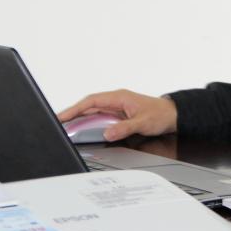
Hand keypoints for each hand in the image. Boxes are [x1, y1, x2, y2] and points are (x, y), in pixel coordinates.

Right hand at [57, 89, 177, 141]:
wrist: (171, 115)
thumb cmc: (160, 114)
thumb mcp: (143, 123)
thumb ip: (124, 128)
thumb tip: (108, 133)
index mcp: (119, 97)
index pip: (92, 101)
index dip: (75, 108)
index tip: (63, 116)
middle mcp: (115, 100)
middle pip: (88, 106)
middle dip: (72, 114)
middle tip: (58, 123)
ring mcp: (116, 107)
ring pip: (93, 111)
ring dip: (79, 118)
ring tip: (66, 127)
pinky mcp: (118, 114)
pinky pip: (99, 117)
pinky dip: (89, 122)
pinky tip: (82, 128)